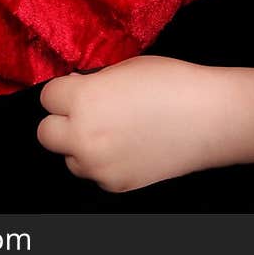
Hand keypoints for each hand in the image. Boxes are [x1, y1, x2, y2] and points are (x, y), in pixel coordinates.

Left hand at [37, 55, 229, 193]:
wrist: (208, 118)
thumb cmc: (169, 82)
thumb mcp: (123, 69)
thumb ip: (92, 84)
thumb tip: (75, 92)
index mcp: (83, 100)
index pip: (47, 97)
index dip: (64, 91)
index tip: (78, 89)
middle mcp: (83, 137)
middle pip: (46, 134)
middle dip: (62, 121)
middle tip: (86, 112)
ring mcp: (99, 166)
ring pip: (69, 158)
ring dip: (81, 145)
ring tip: (112, 131)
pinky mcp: (116, 185)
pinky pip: (95, 174)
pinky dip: (104, 162)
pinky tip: (129, 147)